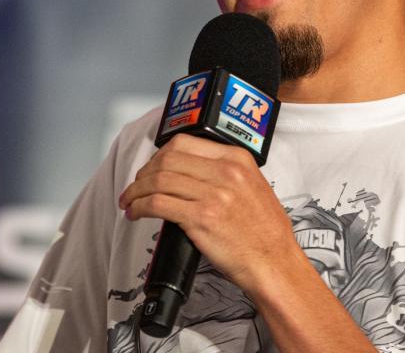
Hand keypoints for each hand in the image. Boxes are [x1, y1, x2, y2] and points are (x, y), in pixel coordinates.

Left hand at [117, 133, 297, 291]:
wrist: (274, 261)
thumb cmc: (265, 231)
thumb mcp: (253, 186)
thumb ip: (225, 173)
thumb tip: (189, 173)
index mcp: (237, 158)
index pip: (185, 143)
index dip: (159, 155)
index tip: (152, 167)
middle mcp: (225, 172)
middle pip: (168, 159)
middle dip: (144, 172)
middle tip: (136, 185)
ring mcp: (213, 194)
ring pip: (159, 180)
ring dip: (136, 191)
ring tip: (129, 201)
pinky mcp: (201, 218)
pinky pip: (158, 204)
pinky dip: (140, 207)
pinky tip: (135, 213)